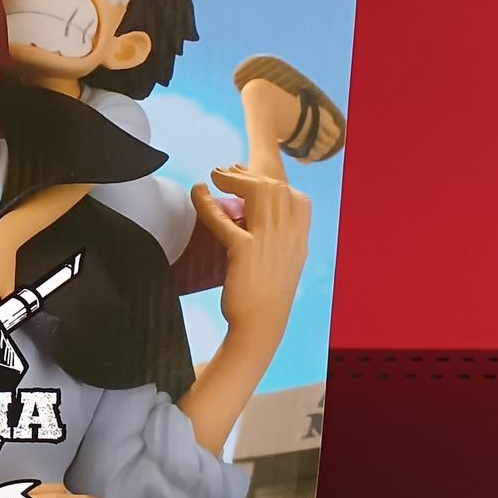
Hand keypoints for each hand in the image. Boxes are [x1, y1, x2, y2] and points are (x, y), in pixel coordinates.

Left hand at [191, 165, 310, 335]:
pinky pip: (223, 219)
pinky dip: (206, 203)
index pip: (292, 196)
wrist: (261, 327)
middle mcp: (290, 236)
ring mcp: (270, 241)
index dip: (268, 181)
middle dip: (248, 175)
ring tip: (213, 177)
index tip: (247, 174)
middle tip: (224, 171)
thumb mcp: (281, 263)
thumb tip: (255, 217)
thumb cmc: (266, 296)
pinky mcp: (246, 250)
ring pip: (255, 194)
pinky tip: (197, 192)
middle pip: (273, 189)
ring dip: (231, 180)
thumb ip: (276, 238)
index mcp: (300, 238)